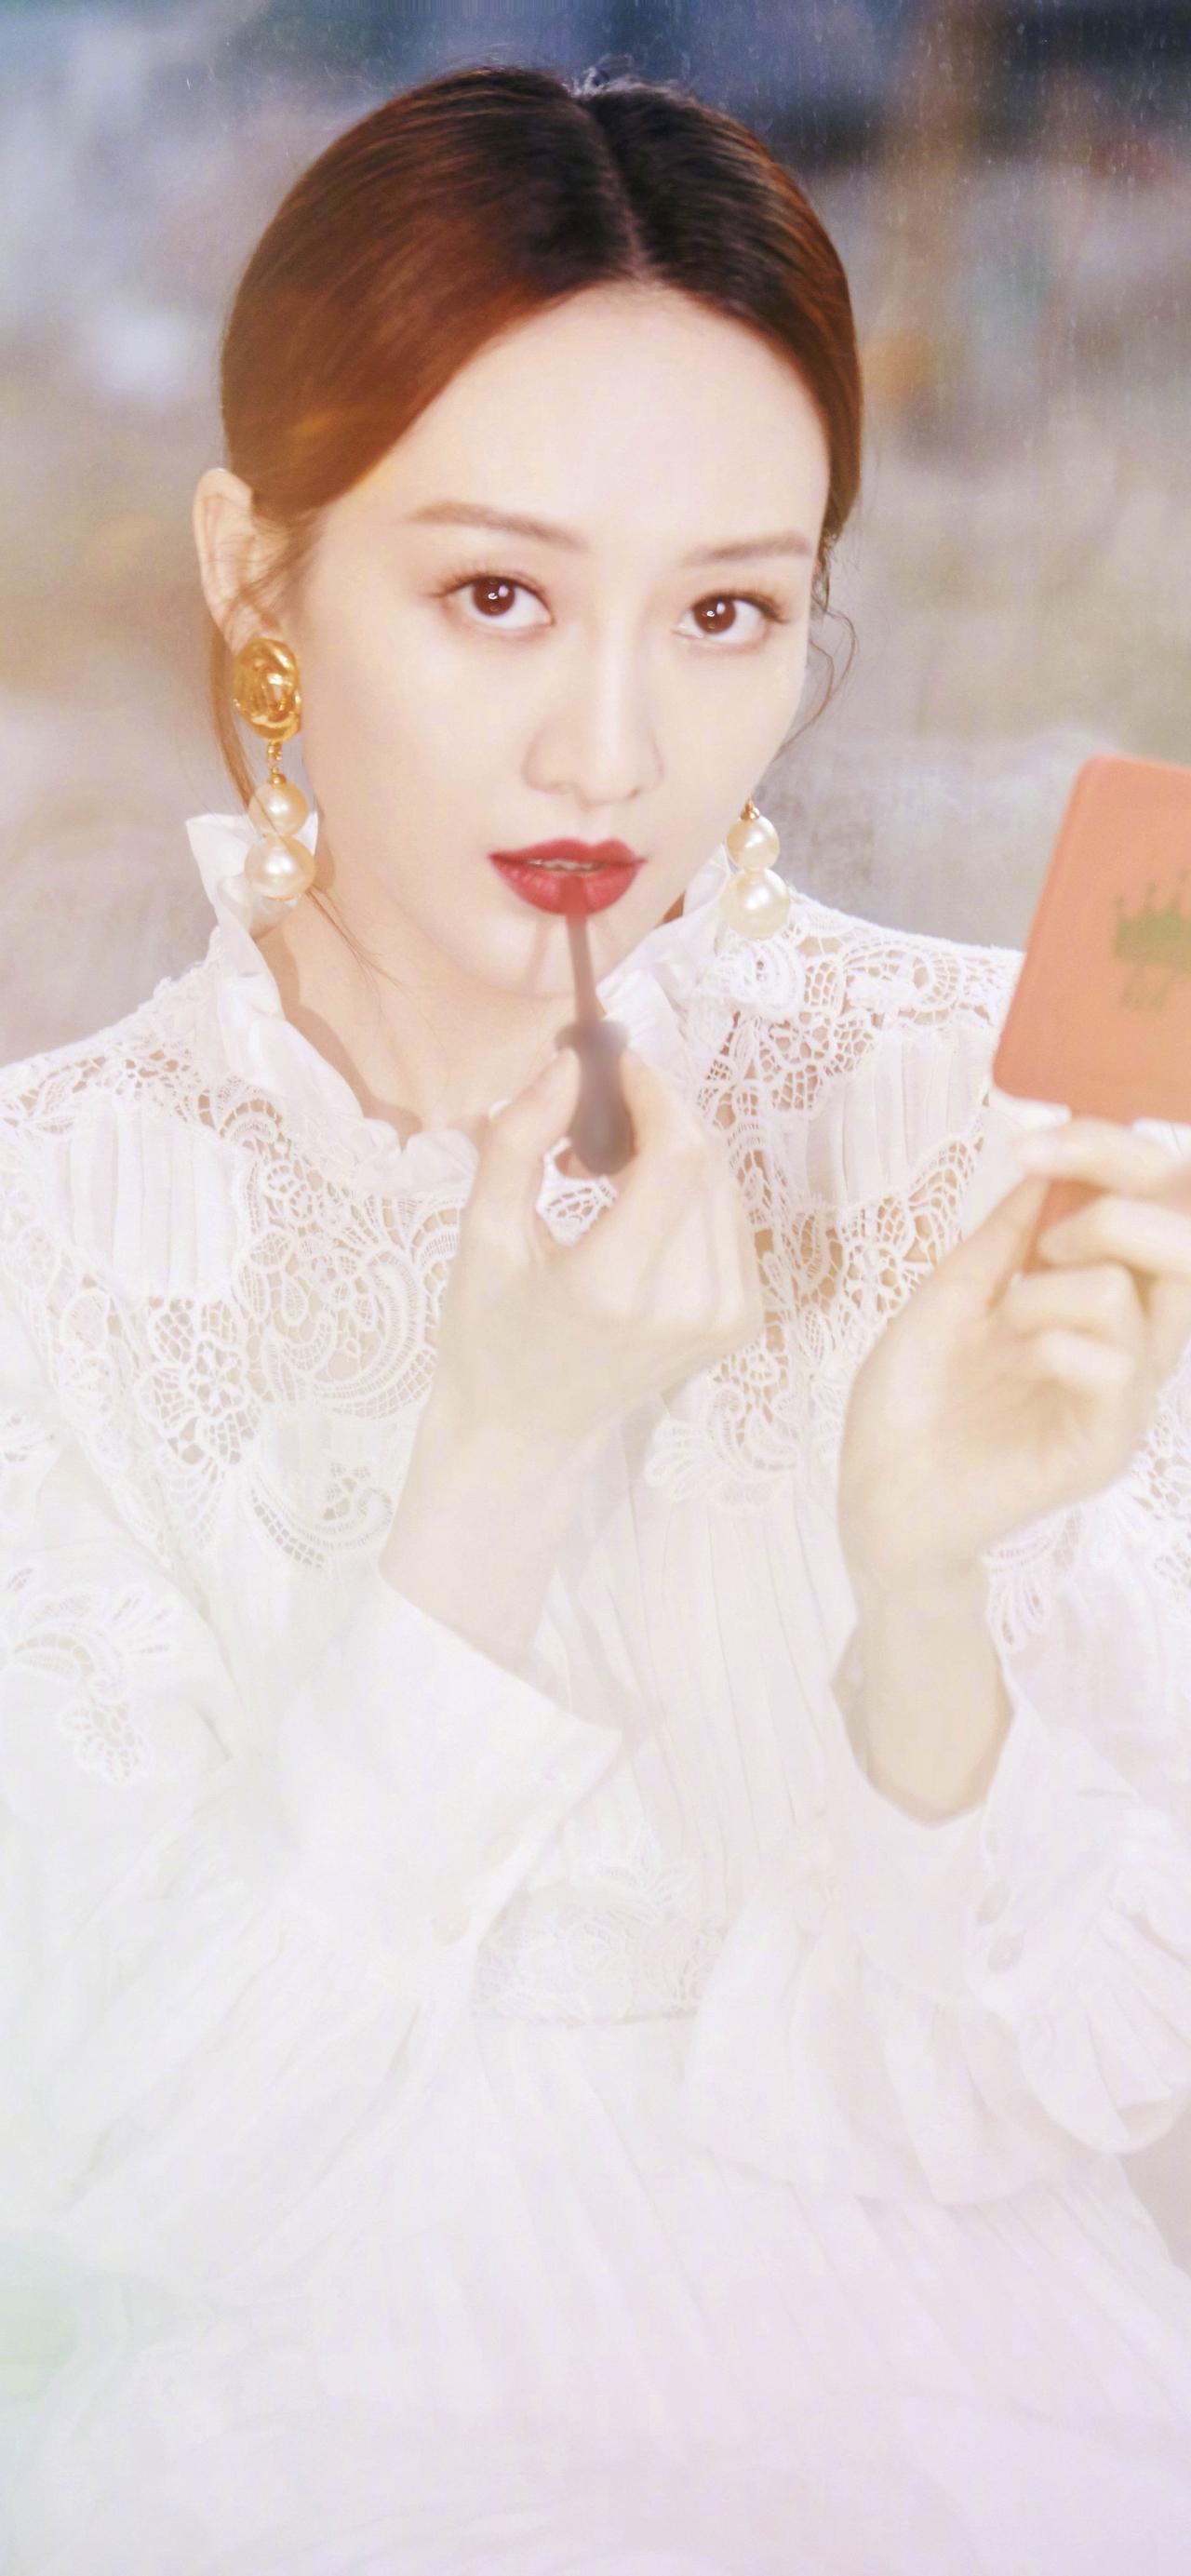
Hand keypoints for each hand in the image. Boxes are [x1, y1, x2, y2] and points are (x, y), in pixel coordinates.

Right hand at [423, 1041, 763, 1471]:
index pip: (675, 1157)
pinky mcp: (741, 1324)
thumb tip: (571, 1062)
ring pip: (723, 1186)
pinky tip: (639, 1209)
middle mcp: (685, 1307)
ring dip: (673, 1153)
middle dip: (657, 1117)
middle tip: (596, 1119)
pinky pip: (730, 1222)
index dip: (654, 1092)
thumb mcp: (482, 1233)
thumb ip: (520, 1139)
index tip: (615, 1066)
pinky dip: (691, 1195)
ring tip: (605, 1171)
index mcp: (614, 1288)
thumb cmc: (490, 1331)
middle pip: (704, 1163)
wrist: (527, 1429)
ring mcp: (723, 1320)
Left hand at [837, 1116, 1190, 1591]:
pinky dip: (1052, 1339)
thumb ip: (1009, 1235)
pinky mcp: (1106, 1444)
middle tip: (1039, 1249)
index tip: (1034, 1144)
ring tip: (1006, 1322)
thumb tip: (1056, 1168)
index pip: (1159, 1210)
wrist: (875, 1493)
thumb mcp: (950, 1293)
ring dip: (1050, 1287)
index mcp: (1101, 1298)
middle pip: (1186, 1241)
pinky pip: (1113, 1362)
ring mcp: (1123, 1396)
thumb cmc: (910, 1400)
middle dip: (1109, 1209)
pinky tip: (1016, 1362)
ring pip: (1133, 1293)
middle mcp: (1128, 1342)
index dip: (1114, 1155)